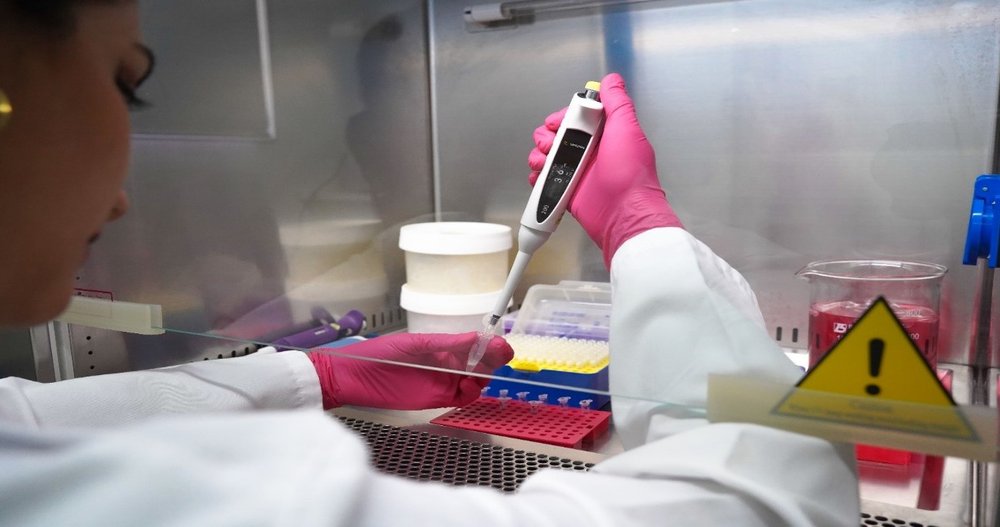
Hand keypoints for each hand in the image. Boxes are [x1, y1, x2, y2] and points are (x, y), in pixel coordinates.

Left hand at [307, 332, 513, 409]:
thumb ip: (446, 344)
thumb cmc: (380, 354)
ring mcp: (443, 382)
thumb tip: (477, 337)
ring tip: (480, 374)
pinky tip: (469, 387)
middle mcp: (447, 363)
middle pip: (480, 363)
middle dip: (492, 360)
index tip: (502, 346)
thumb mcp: (415, 344)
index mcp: (443, 346)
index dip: (491, 346)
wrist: (352, 378)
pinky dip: (471, 393)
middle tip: (500, 358)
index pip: (475, 345)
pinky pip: (462, 397)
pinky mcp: (436, 400)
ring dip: (484, 377)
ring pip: (475, 381)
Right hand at [528, 73, 682, 268]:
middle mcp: (590, 151)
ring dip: (539, 155)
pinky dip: (538, 176)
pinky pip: (545, 179)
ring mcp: (577, 171)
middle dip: (546, 137)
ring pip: (547, 155)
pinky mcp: (567, 190)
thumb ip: (617, 102)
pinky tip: (540, 176)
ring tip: (543, 163)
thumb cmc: (630, 175)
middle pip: (557, 135)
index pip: (575, 116)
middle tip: (551, 145)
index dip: (562, 117)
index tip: (558, 122)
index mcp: (604, 134)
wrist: (624, 214)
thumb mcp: (627, 129)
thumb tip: (611, 80)